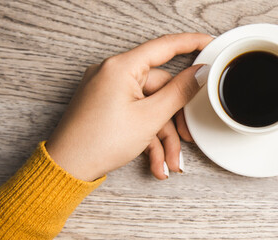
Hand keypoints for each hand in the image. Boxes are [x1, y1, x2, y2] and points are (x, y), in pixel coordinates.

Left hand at [46, 33, 212, 180]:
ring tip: (170, 161)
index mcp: (121, 67)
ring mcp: (109, 91)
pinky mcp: (107, 106)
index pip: (165, 46)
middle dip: (175, 120)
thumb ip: (180, 91)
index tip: (210, 43)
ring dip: (164, 137)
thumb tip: (200, 73)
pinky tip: (157, 162)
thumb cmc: (98, 142)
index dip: (192, 43)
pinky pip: (137, 116)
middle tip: (187, 137)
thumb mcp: (151, 117)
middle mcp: (113, 74)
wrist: (67, 169)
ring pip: (151, 108)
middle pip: (162, 88)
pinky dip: (149, 139)